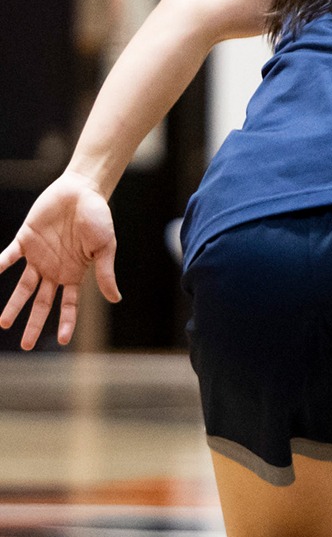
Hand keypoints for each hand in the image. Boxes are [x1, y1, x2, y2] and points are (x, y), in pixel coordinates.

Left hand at [0, 173, 123, 349]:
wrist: (82, 191)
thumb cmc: (99, 218)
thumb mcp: (106, 248)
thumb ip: (106, 273)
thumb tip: (116, 299)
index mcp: (75, 273)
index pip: (68, 303)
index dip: (65, 321)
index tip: (60, 340)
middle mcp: (54, 269)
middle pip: (42, 302)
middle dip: (33, 322)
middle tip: (24, 345)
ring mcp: (38, 257)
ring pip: (23, 287)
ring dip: (13, 304)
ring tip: (2, 322)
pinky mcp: (24, 240)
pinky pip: (7, 257)